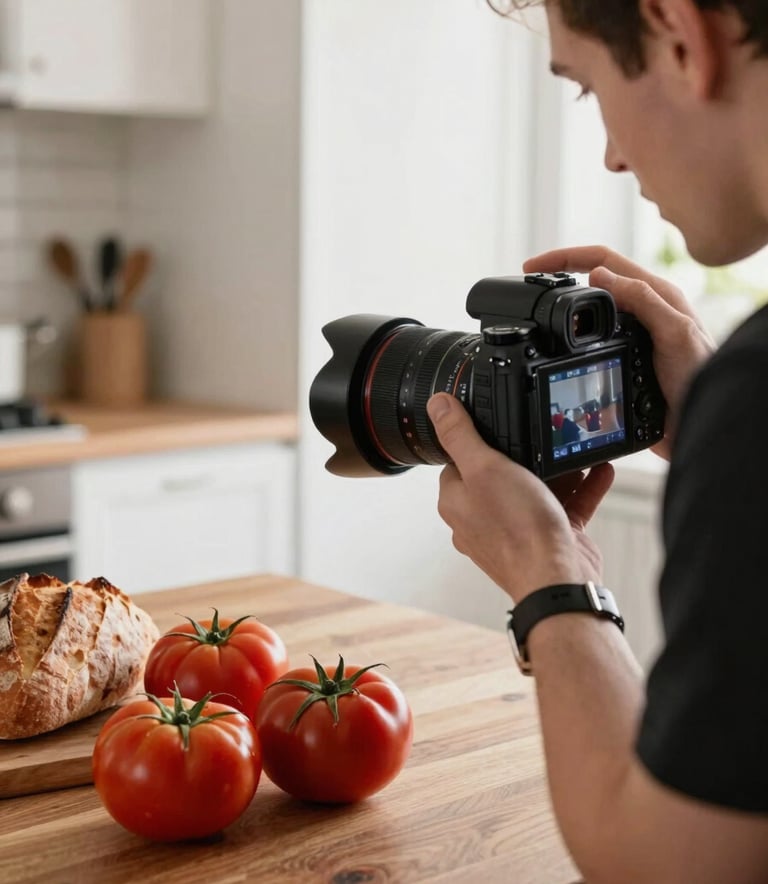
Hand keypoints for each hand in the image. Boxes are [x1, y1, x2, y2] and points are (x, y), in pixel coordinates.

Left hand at [427, 393, 614, 603]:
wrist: (558, 579)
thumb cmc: (516, 530)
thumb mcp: (485, 467)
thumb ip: (460, 435)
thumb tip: (436, 406)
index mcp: (458, 502)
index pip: (458, 462)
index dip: (476, 442)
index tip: (495, 424)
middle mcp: (483, 518)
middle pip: (501, 473)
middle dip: (524, 453)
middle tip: (542, 431)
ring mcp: (517, 529)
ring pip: (537, 488)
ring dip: (559, 468)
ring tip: (574, 446)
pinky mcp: (549, 537)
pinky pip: (566, 504)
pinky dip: (583, 486)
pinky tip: (598, 469)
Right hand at [524, 245, 715, 458]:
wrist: (700, 424)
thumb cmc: (701, 377)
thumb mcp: (675, 332)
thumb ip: (643, 299)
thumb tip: (597, 275)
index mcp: (655, 294)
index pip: (603, 261)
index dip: (565, 258)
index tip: (533, 268)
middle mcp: (643, 310)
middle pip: (591, 281)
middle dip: (558, 276)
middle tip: (529, 284)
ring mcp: (632, 335)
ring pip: (589, 311)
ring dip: (563, 307)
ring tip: (539, 312)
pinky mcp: (624, 360)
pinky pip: (590, 342)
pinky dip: (570, 340)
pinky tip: (558, 348)